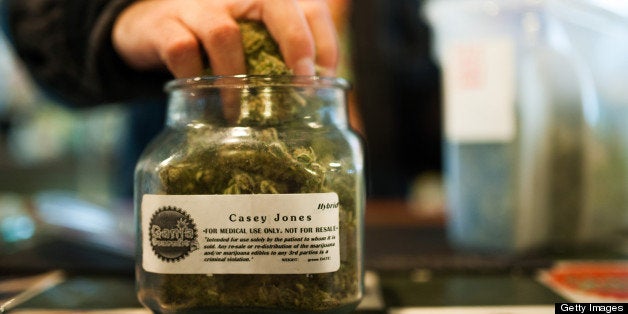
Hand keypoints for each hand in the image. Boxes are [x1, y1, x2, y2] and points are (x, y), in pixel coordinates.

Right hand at [112, 0, 337, 77]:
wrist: (149, 26)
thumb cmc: (213, 40)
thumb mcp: (250, 39)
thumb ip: (277, 56)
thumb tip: (315, 99)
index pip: (309, 7)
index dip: (325, 43)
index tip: (325, 80)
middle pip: (274, 4)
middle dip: (296, 43)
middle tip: (302, 82)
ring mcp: (196, 6)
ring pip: (224, 34)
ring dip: (237, 79)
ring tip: (241, 111)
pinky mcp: (163, 26)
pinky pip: (182, 51)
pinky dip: (195, 79)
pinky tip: (201, 98)